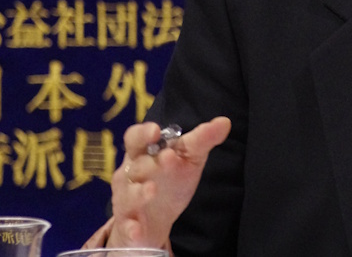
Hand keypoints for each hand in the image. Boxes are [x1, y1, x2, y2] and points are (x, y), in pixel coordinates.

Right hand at [107, 117, 231, 247]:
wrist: (157, 220)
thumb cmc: (170, 180)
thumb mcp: (189, 158)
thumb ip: (202, 139)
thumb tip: (225, 122)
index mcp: (143, 153)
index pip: (136, 138)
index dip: (143, 133)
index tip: (156, 130)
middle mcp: (130, 175)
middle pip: (133, 165)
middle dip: (147, 162)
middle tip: (168, 157)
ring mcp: (127, 200)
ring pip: (128, 195)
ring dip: (139, 193)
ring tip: (152, 190)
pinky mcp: (128, 224)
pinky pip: (126, 226)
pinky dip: (130, 228)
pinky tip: (137, 230)